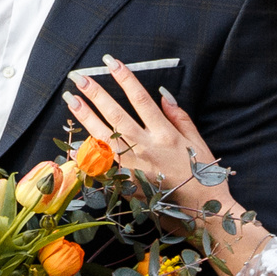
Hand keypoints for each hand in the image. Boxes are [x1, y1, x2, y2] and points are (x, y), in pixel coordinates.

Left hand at [66, 58, 218, 208]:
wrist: (204, 214)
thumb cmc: (204, 177)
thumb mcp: (198, 142)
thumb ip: (180, 117)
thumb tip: (162, 94)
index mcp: (165, 135)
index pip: (140, 100)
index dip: (125, 79)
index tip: (111, 62)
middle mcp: (146, 149)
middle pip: (116, 115)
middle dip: (96, 94)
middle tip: (79, 77)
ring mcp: (133, 169)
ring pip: (104, 138)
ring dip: (86, 117)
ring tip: (71, 100)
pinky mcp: (126, 187)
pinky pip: (101, 169)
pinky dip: (86, 156)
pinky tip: (73, 144)